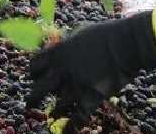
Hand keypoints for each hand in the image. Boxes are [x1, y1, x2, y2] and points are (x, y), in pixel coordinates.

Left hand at [27, 11, 155, 131]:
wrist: (125, 43)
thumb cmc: (105, 34)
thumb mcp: (80, 32)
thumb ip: (66, 43)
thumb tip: (60, 47)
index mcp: (57, 53)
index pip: (34, 66)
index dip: (34, 73)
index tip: (35, 78)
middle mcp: (61, 72)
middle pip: (38, 90)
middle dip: (33, 99)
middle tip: (30, 104)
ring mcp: (75, 87)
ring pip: (57, 107)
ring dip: (55, 111)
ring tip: (53, 114)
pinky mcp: (90, 98)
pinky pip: (77, 119)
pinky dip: (71, 128)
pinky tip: (67, 132)